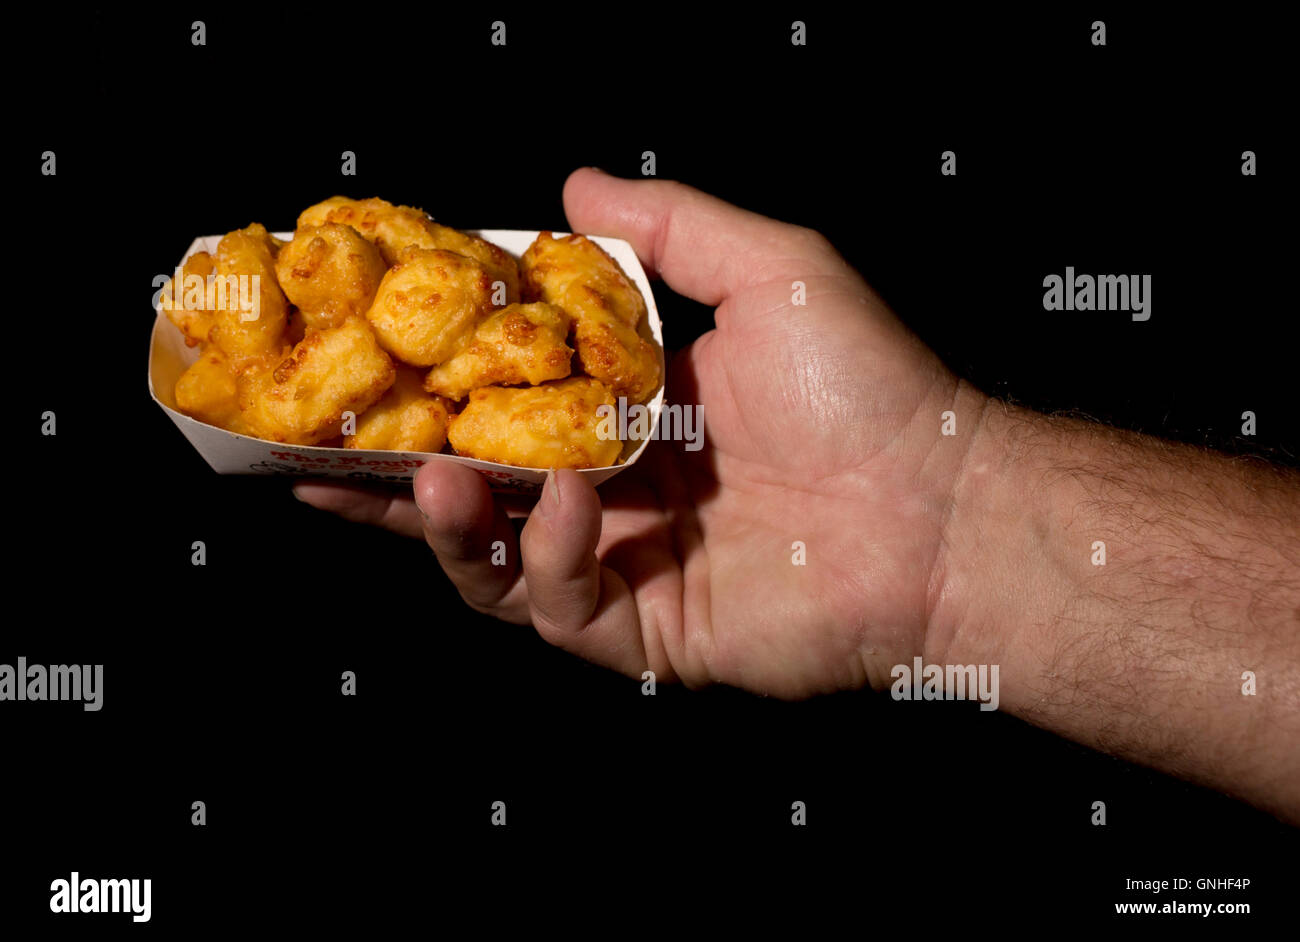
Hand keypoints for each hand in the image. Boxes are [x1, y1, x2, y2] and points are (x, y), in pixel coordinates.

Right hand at [296, 168, 984, 697]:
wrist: (941, 507)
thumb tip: (571, 186)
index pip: (506, 401)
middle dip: (393, 475)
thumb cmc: (867, 387)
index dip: (434, 384)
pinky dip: (547, 558)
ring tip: (431, 479)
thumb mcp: (767, 269)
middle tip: (318, 448)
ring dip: (446, 525)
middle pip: (477, 491)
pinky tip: (567, 507)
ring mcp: (625, 564)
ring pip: (494, 560)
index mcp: (633, 411)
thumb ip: (667, 226)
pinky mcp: (644, 630)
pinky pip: (557, 606)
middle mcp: (617, 490)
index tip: (368, 356)